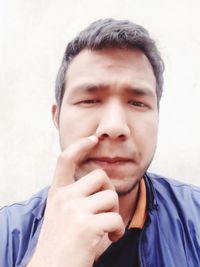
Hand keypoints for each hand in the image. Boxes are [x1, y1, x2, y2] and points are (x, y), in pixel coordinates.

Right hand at [28, 136, 124, 266]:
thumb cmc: (61, 244)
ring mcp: (74, 210)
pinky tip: (111, 237)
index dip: (79, 145)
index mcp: (57, 193)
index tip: (92, 139)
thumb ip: (76, 196)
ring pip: (111, 196)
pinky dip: (118, 230)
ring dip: (115, 213)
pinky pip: (115, 218)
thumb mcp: (62, 214)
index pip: (65, 159)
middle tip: (106, 210)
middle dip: (109, 192)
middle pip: (100, 176)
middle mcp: (64, 197)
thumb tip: (101, 183)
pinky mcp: (86, 225)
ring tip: (108, 227)